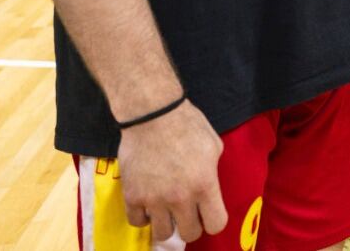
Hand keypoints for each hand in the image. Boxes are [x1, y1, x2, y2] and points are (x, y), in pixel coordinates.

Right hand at [116, 98, 225, 241]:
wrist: (153, 114)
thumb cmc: (188, 124)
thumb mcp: (214, 147)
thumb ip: (212, 173)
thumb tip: (209, 189)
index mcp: (205, 184)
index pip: (216, 224)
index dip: (214, 221)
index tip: (208, 213)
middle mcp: (181, 198)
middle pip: (189, 234)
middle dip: (191, 225)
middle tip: (187, 213)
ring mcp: (154, 199)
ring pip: (162, 234)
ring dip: (167, 224)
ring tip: (166, 210)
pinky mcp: (132, 196)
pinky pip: (137, 222)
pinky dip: (143, 217)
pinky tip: (148, 204)